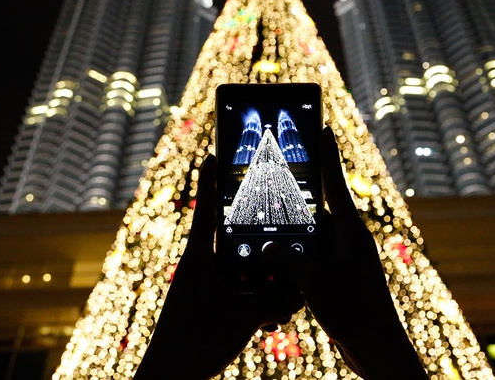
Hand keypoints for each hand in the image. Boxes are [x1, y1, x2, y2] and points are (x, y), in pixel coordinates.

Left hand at [133, 154, 302, 379]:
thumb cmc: (192, 343)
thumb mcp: (241, 318)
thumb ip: (274, 300)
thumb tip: (302, 290)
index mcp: (200, 258)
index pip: (207, 209)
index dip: (211, 180)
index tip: (214, 152)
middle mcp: (201, 269)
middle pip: (231, 239)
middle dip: (256, 237)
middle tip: (279, 221)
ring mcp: (204, 290)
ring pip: (239, 270)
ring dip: (262, 277)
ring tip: (286, 290)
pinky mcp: (209, 310)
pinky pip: (238, 294)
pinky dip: (257, 300)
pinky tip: (275, 317)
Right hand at [269, 127, 426, 379]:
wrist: (378, 348)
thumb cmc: (354, 312)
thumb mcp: (315, 283)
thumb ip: (290, 260)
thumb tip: (268, 245)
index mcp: (351, 232)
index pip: (335, 184)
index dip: (327, 154)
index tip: (323, 126)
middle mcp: (352, 240)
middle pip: (323, 206)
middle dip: (305, 190)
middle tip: (288, 166)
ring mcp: (349, 258)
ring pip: (317, 234)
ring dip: (298, 228)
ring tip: (275, 215)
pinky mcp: (343, 276)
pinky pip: (317, 255)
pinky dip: (300, 252)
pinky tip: (282, 257)